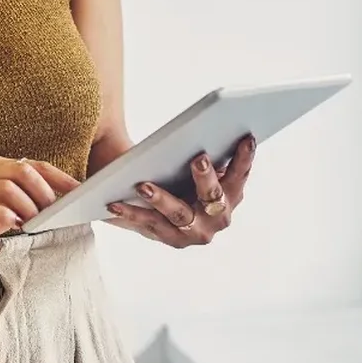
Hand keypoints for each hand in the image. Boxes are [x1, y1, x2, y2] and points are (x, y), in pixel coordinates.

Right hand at [0, 157, 80, 263]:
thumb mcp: (1, 211)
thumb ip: (23, 204)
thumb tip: (56, 207)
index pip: (35, 165)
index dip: (60, 177)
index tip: (79, 190)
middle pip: (24, 170)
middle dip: (44, 192)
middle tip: (50, 211)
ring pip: (9, 186)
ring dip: (27, 206)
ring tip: (30, 222)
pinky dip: (5, 216)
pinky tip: (13, 225)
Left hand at [106, 136, 255, 247]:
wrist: (165, 208)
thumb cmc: (187, 174)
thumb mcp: (201, 163)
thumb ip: (211, 149)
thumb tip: (219, 124)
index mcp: (232, 195)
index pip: (240, 175)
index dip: (245, 158)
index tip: (246, 137)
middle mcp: (218, 218)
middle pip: (213, 197)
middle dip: (206, 178)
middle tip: (198, 158)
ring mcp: (194, 232)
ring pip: (179, 214)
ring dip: (162, 199)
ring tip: (144, 186)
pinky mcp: (168, 238)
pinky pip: (148, 224)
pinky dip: (131, 213)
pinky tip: (114, 203)